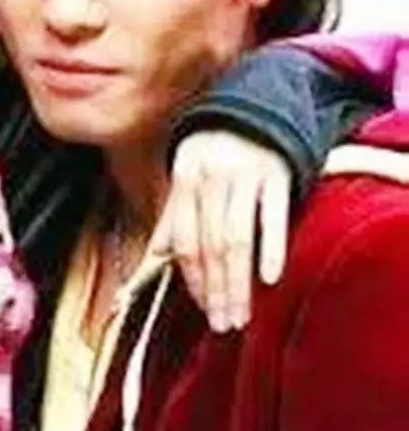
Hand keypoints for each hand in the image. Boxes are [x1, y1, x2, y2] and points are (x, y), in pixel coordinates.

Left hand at [152, 130, 291, 331]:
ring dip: (238, 281)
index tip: (204, 311)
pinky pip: (273, 216)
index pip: (185, 241)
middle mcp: (212, 176)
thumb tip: (152, 259)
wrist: (258, 106)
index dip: (193, 279)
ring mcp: (246, 173)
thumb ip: (172, 221)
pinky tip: (270, 278)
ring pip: (237, 237)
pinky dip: (271, 247)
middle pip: (211, 244)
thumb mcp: (187, 179)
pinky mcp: (278, 173)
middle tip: (225, 324)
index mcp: (185, 179)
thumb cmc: (215, 154)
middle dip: (216, 289)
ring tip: (242, 314)